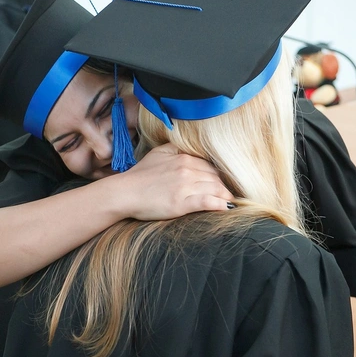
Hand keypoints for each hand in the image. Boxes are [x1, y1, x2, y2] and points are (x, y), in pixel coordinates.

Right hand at [111, 143, 234, 220]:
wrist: (125, 192)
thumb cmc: (140, 175)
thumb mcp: (158, 153)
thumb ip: (176, 149)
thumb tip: (190, 150)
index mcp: (183, 158)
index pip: (209, 166)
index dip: (218, 176)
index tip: (222, 184)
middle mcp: (187, 169)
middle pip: (215, 178)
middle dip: (224, 187)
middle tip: (229, 195)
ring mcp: (184, 186)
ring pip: (214, 189)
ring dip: (225, 196)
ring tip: (231, 202)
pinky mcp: (181, 203)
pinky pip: (207, 202)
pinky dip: (219, 204)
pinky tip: (227, 208)